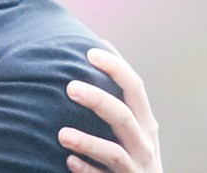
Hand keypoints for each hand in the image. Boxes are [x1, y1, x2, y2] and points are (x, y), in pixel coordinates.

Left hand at [59, 45, 161, 172]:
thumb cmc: (131, 148)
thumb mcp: (130, 123)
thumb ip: (115, 94)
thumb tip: (95, 46)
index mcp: (145, 120)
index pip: (135, 87)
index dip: (115, 67)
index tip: (90, 51)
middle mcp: (144, 142)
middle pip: (124, 116)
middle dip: (99, 100)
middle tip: (69, 87)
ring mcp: (136, 167)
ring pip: (115, 153)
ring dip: (88, 142)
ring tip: (62, 134)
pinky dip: (87, 170)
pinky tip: (69, 161)